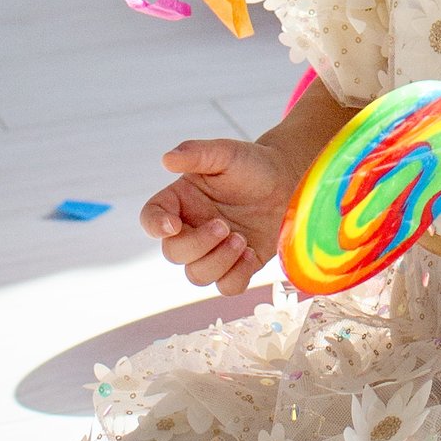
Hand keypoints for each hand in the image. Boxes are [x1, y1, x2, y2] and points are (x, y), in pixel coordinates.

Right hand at [140, 134, 301, 294]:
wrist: (289, 181)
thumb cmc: (253, 164)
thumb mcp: (226, 153)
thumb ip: (196, 153)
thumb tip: (166, 158)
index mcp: (181, 201)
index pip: (151, 217)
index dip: (155, 226)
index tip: (172, 225)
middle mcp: (192, 228)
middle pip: (174, 253)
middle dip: (198, 245)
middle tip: (224, 226)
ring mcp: (213, 250)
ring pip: (197, 275)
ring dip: (218, 262)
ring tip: (241, 239)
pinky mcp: (237, 266)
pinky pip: (226, 287)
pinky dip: (237, 276)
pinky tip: (251, 253)